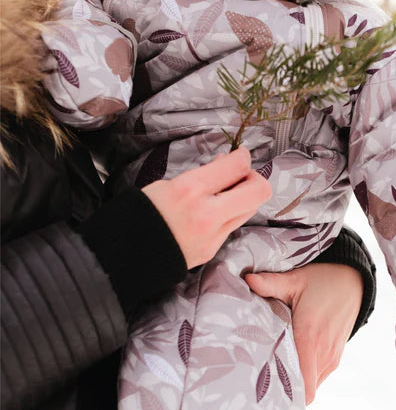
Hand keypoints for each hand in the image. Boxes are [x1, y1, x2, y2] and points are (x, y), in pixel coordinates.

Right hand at [142, 147, 271, 267]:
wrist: (123, 255)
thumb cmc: (141, 212)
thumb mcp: (167, 183)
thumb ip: (202, 175)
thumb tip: (226, 164)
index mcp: (190, 190)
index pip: (237, 166)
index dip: (243, 156)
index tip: (240, 154)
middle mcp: (207, 214)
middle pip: (259, 190)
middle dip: (255, 178)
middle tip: (240, 175)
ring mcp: (213, 236)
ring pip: (250, 209)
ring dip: (245, 196)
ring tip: (226, 191)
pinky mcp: (213, 250)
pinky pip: (233, 225)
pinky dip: (230, 213)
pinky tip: (214, 209)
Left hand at [245, 263, 362, 404]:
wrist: (353, 280)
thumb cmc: (322, 280)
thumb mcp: (295, 280)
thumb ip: (271, 283)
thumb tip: (248, 279)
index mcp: (310, 337)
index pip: (302, 385)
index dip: (283, 389)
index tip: (264, 380)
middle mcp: (323, 353)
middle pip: (302, 388)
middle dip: (283, 384)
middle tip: (263, 369)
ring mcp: (331, 357)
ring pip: (310, 385)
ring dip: (295, 378)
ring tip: (275, 362)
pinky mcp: (335, 357)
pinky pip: (317, 377)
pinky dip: (305, 373)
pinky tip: (290, 357)